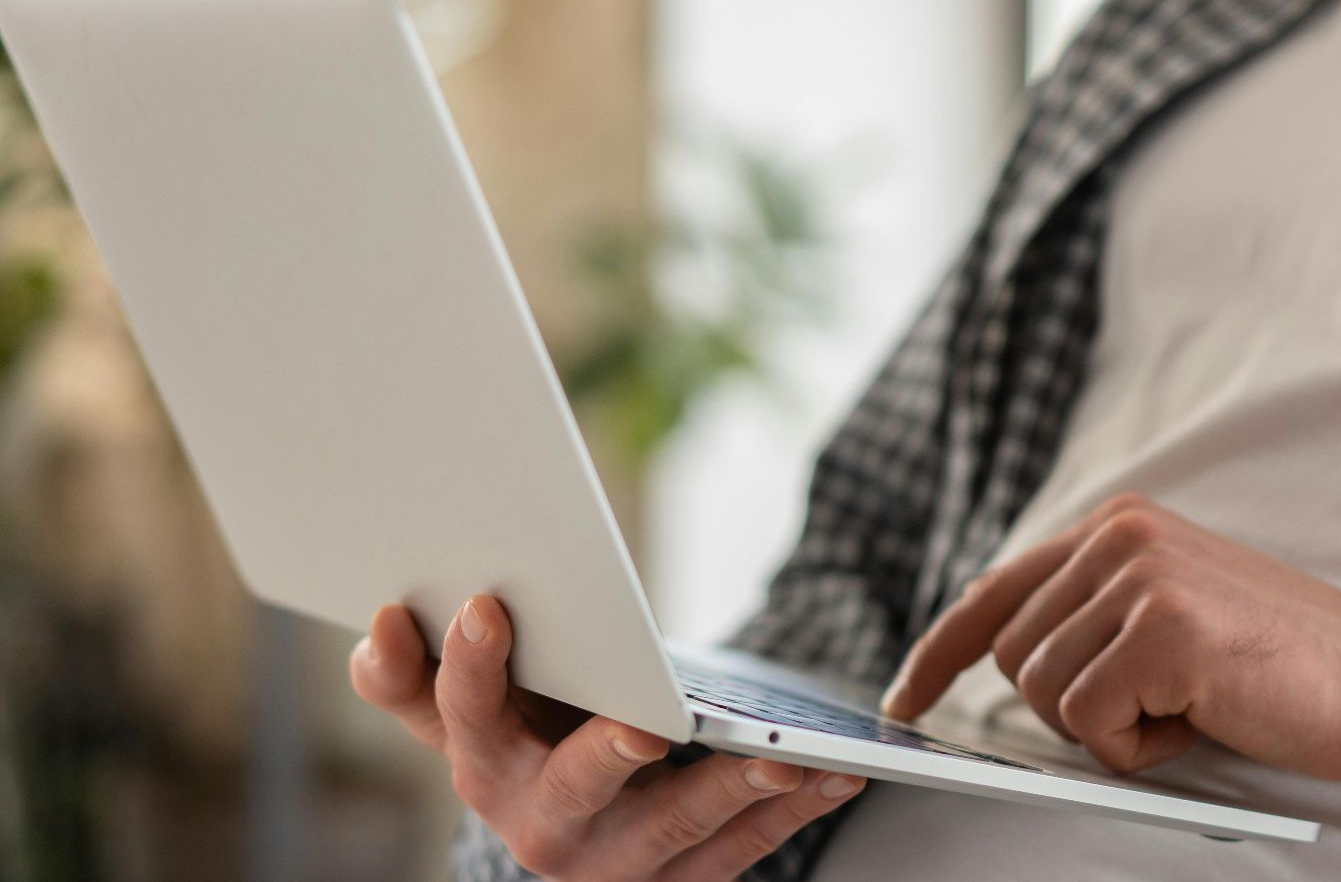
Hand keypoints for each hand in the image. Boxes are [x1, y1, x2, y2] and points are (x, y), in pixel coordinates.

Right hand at [349, 595, 866, 880]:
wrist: (583, 827)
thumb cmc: (532, 732)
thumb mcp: (474, 706)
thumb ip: (419, 673)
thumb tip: (382, 623)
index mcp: (483, 762)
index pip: (461, 714)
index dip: (469, 667)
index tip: (486, 607)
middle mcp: (541, 824)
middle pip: (572, 788)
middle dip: (607, 755)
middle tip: (644, 727)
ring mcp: (615, 861)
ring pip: (675, 826)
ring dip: (732, 791)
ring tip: (782, 757)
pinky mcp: (682, 881)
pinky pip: (745, 846)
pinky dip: (794, 810)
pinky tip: (838, 774)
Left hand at [882, 494, 1340, 880]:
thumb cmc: (1276, 668)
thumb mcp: (1167, 615)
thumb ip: (1090, 618)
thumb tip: (997, 661)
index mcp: (1116, 526)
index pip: (993, 591)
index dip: (936, 654)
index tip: (901, 702)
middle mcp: (1118, 534)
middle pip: (1011, 658)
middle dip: (1073, 708)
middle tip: (1164, 706)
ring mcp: (1140, 574)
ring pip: (1042, 694)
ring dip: (1111, 728)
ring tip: (1190, 705)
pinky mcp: (1163, 626)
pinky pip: (1088, 722)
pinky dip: (1138, 747)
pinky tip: (1202, 718)